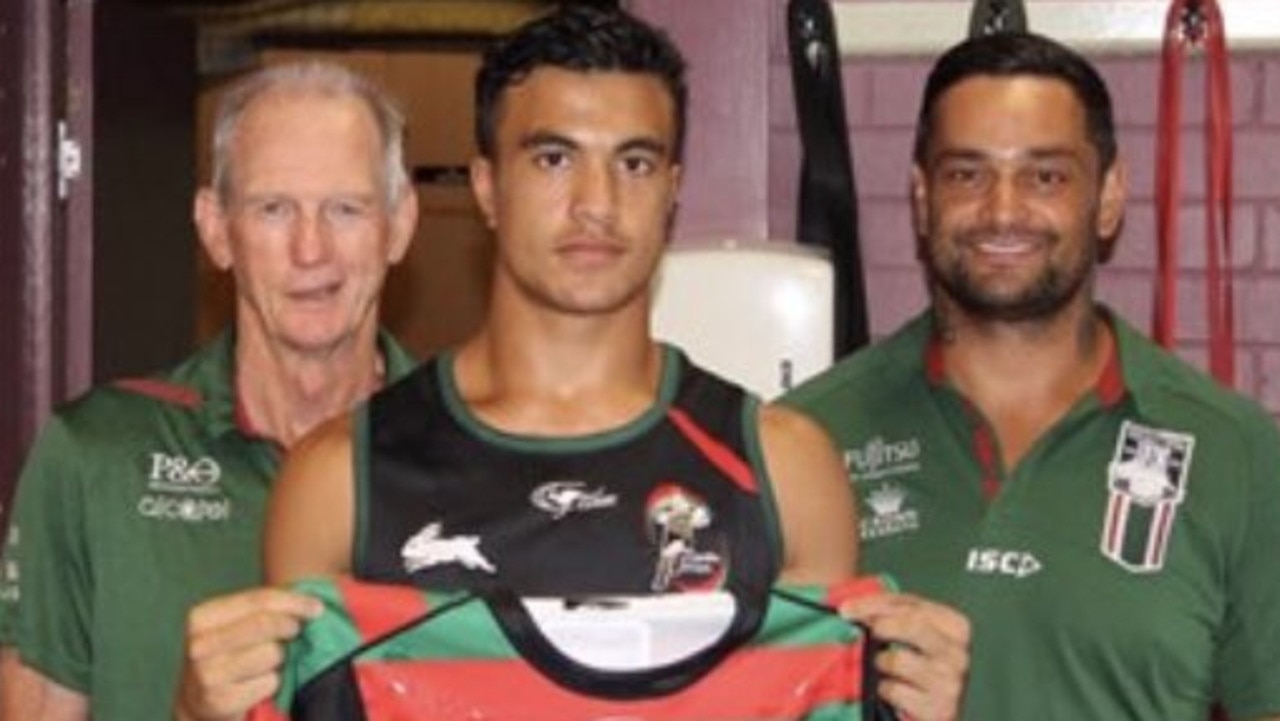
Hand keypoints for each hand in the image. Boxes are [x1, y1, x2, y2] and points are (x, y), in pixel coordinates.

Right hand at [175, 587, 321, 720]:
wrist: (201, 703)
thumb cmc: (229, 656)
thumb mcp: (237, 626)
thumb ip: (265, 611)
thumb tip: (315, 606)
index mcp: (201, 617)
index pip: (259, 600)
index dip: (294, 601)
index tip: (317, 607)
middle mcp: (198, 645)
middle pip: (266, 624)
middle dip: (289, 626)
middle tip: (295, 631)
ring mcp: (206, 674)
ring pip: (271, 653)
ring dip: (278, 659)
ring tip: (265, 664)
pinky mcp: (220, 701)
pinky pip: (270, 682)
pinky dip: (272, 683)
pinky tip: (258, 685)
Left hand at [841, 592, 969, 720]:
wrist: (929, 714)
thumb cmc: (916, 669)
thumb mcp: (909, 636)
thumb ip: (888, 615)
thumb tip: (849, 608)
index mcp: (956, 627)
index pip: (911, 605)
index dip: (873, 604)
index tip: (845, 608)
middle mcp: (959, 653)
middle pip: (911, 624)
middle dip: (877, 625)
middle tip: (855, 629)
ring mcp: (951, 682)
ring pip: (898, 659)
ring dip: (879, 663)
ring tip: (881, 669)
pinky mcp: (939, 709)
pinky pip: (894, 690)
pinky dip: (883, 689)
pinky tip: (887, 691)